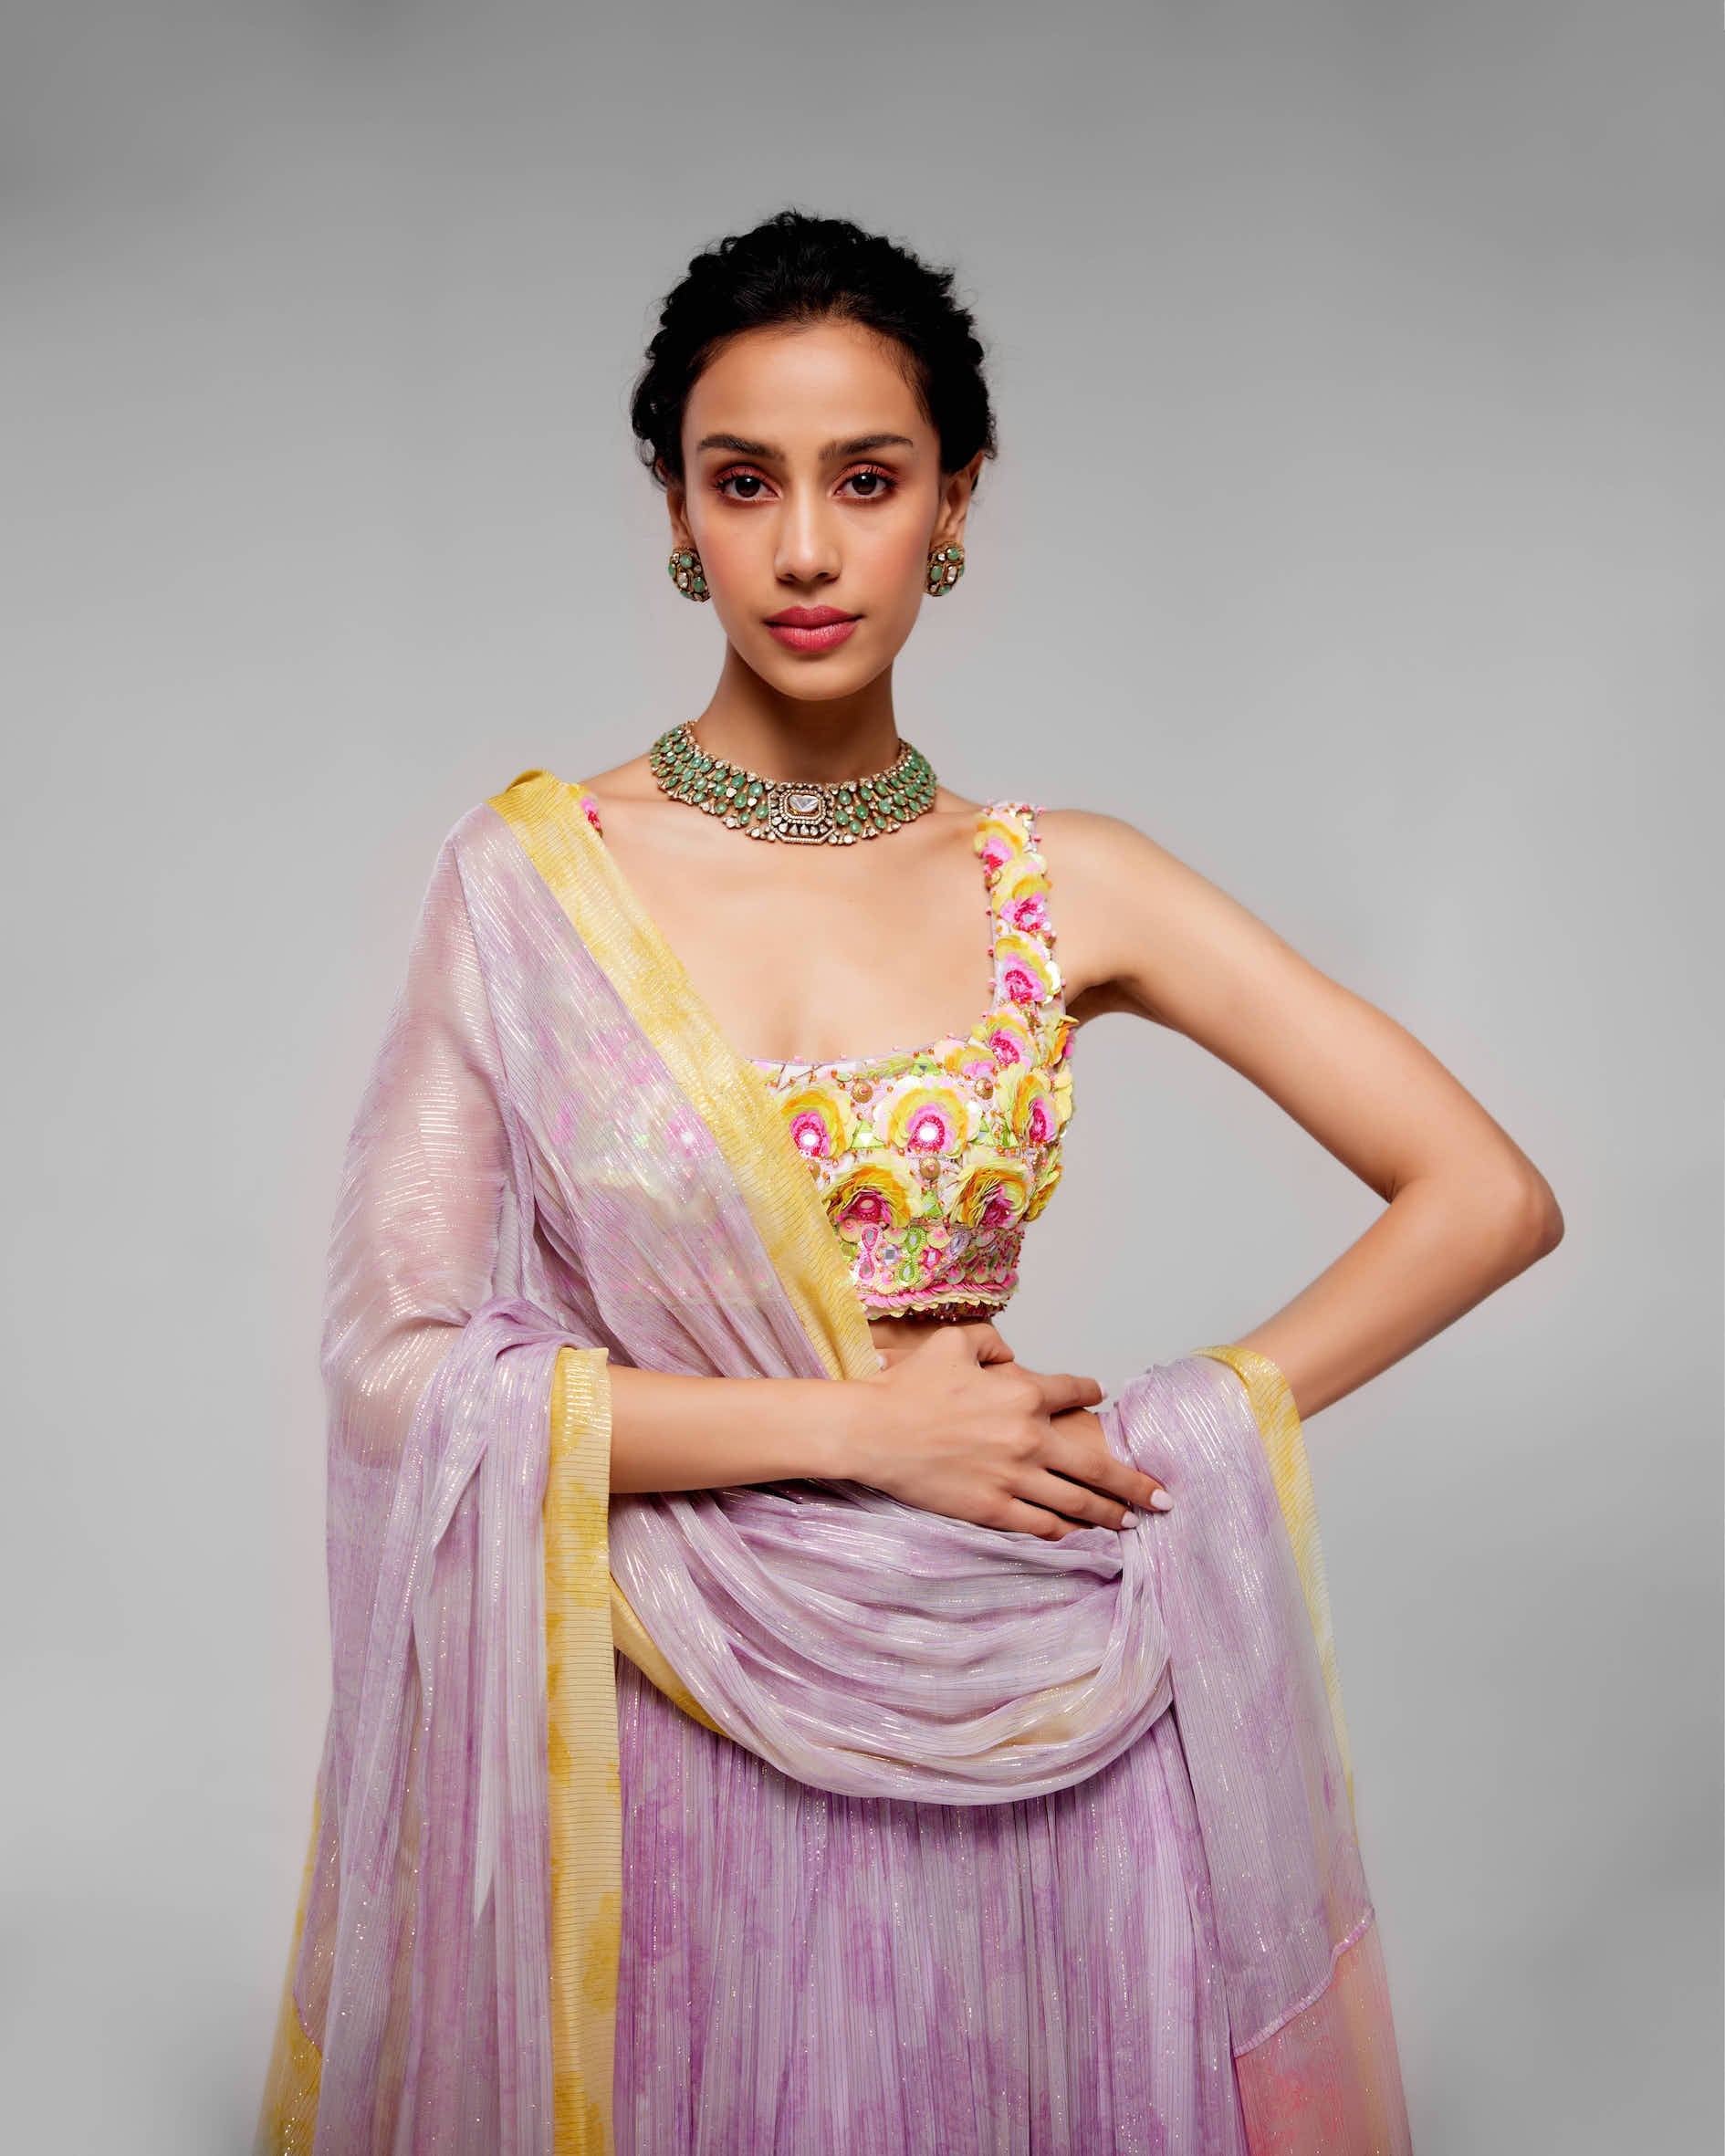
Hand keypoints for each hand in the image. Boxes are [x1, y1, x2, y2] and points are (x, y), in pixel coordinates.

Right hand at [843, 1321, 1170, 1538]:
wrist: (873, 1431)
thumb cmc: (910, 1385)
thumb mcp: (953, 1343)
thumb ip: (991, 1342)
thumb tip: (1012, 1355)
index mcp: (1023, 1393)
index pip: (1074, 1394)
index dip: (1089, 1394)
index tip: (1098, 1400)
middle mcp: (1028, 1438)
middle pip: (1098, 1466)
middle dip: (1136, 1484)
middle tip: (1163, 1498)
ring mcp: (1013, 1478)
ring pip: (1077, 1502)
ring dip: (1109, 1514)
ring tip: (1132, 1522)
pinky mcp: (992, 1509)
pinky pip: (1040, 1524)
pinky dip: (1063, 1529)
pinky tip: (1076, 1533)